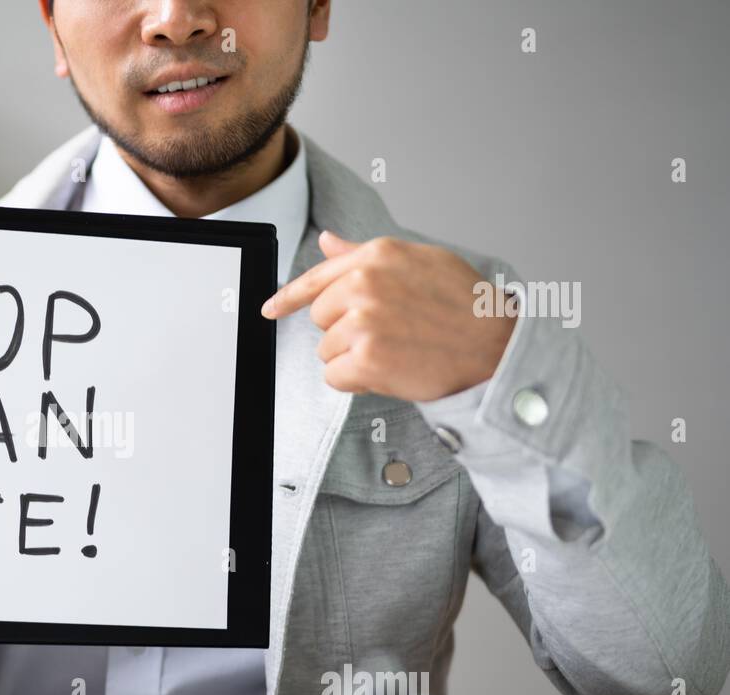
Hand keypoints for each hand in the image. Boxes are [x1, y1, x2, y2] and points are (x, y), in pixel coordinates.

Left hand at [261, 231, 516, 401]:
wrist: (496, 348)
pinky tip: (390, 370)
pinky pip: (335, 376)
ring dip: (354, 357)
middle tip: (390, 332)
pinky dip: (357, 381)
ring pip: (327, 350)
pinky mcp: (365, 358)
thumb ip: (365, 254)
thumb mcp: (419, 262)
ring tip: (397, 349)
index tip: (270, 309)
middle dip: (346, 330)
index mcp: (376, 255)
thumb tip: (327, 241)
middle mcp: (364, 284)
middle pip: (321, 318)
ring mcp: (362, 321)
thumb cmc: (465, 307)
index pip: (316, 277)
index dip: (287, 297)